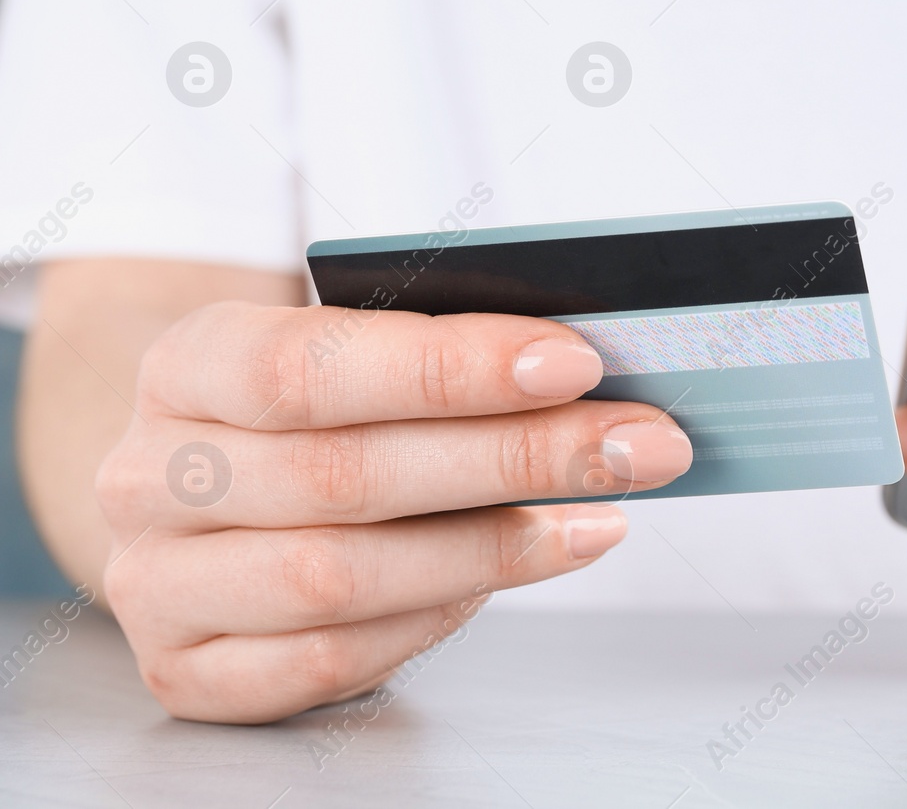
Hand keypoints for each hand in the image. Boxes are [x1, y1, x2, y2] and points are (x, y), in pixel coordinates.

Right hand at [95, 304, 691, 721]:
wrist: (216, 492)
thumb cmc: (317, 415)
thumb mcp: (357, 358)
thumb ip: (443, 360)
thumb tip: (586, 373)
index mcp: (188, 365)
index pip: (312, 365)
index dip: (450, 367)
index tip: (574, 362)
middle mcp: (149, 474)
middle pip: (345, 475)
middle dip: (515, 458)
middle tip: (636, 444)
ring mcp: (156, 582)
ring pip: (340, 576)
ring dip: (497, 547)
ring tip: (600, 515)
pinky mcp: (190, 669)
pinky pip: (329, 658)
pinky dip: (440, 615)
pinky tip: (519, 570)